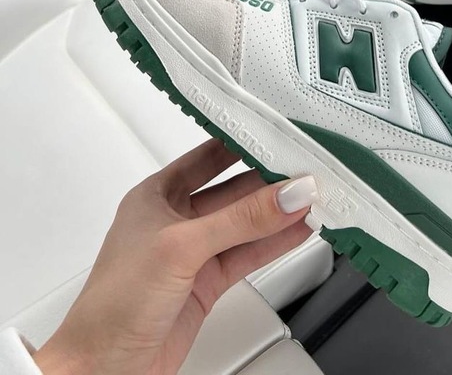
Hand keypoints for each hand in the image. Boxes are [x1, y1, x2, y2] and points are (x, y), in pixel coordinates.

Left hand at [33, 139, 315, 374]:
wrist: (103, 370)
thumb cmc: (112, 305)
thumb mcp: (181, 247)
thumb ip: (240, 220)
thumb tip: (286, 195)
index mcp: (157, 195)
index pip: (208, 156)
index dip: (242, 143)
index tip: (277, 135)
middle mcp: (177, 219)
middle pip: (233, 190)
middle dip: (269, 180)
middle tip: (304, 171)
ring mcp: (194, 252)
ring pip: (245, 223)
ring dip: (278, 212)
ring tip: (312, 198)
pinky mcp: (208, 282)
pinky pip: (250, 253)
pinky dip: (277, 242)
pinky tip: (299, 230)